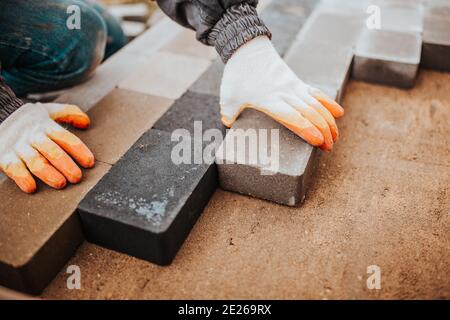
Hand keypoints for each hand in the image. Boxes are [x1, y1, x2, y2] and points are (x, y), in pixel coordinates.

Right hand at [0, 103, 94, 192]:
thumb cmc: (27, 119)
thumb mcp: (48, 111)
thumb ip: (69, 113)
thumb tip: (86, 122)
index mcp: (46, 126)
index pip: (65, 138)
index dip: (79, 150)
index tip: (89, 162)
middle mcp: (33, 136)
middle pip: (52, 151)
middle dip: (66, 165)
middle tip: (77, 177)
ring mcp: (18, 147)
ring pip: (35, 161)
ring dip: (48, 174)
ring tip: (60, 183)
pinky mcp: (4, 156)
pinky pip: (14, 168)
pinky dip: (22, 178)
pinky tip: (32, 188)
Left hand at [220, 36, 343, 150]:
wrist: (248, 48)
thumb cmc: (238, 74)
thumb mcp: (228, 96)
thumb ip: (229, 113)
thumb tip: (229, 126)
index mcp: (269, 100)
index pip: (293, 117)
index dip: (307, 129)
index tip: (319, 141)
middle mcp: (285, 93)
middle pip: (309, 114)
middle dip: (323, 131)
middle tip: (329, 147)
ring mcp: (293, 87)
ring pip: (316, 105)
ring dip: (328, 121)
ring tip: (336, 137)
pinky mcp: (297, 82)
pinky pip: (316, 93)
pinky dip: (328, 103)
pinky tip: (339, 113)